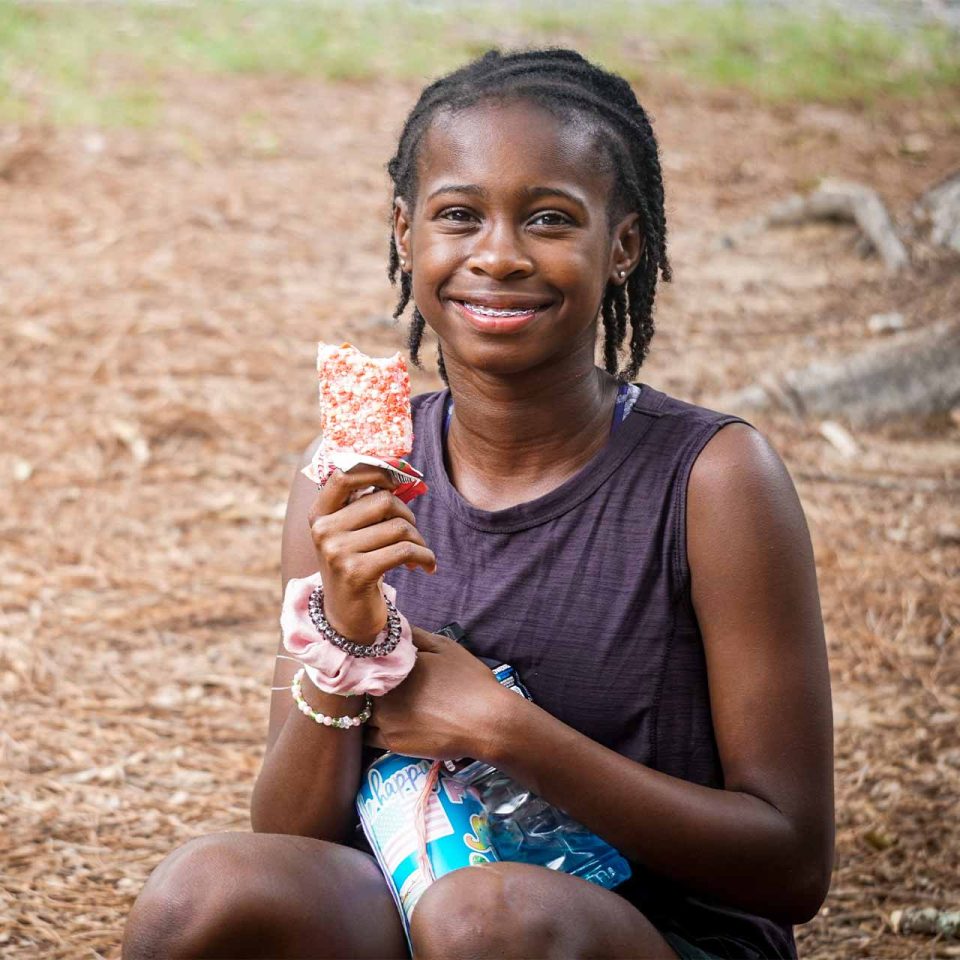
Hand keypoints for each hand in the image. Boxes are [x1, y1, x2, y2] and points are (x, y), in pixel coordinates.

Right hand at [308, 467, 436, 642]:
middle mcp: (323, 530)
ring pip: (399, 527)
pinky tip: (426, 566)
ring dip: (419, 540)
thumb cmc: (357, 565)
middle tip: (412, 533)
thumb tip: (401, 471)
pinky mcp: (356, 573)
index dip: (377, 470)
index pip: (345, 474)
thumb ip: (366, 504)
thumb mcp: (352, 533)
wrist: (347, 617)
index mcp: (320, 514)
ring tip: (418, 553)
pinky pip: (405, 551)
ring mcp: (337, 552)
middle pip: (384, 501)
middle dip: (408, 516)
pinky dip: (425, 557)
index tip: (399, 478)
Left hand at [365, 627, 509, 760]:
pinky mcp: (391, 742)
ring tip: (376, 705)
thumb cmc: (470, 682)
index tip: (366, 662)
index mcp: (394, 665)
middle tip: (370, 684)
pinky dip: (369, 729)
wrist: (487, 722)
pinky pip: (366, 736)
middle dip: (362, 685)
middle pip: (357, 687)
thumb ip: (414, 634)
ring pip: (359, 712)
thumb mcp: (445, 647)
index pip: (362, 660)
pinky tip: (381, 724)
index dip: (362, 661)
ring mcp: (385, 719)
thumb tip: (392, 623)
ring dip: (362, 708)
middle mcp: (384, 691)